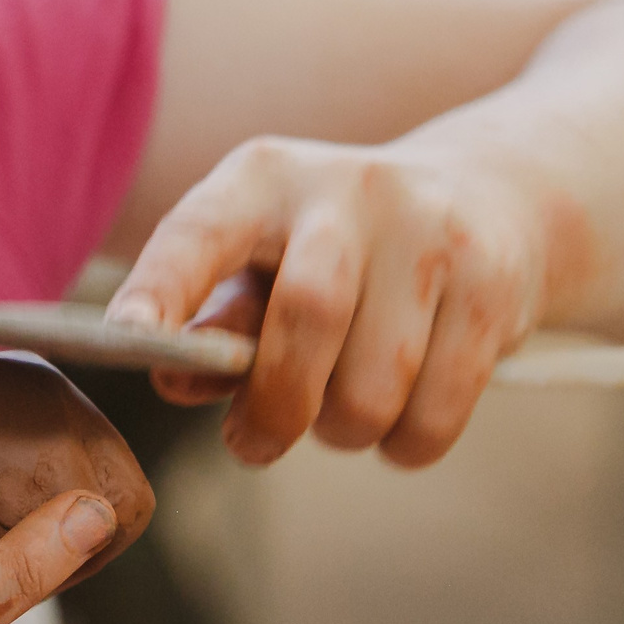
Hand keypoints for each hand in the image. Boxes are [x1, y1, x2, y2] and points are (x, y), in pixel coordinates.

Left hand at [107, 135, 550, 467]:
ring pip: (373, 384)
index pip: (200, 232)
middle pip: (307, 316)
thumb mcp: (264, 264)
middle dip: (276, 406)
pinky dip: (406, 444)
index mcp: (263, 178)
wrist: (495, 198)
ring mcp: (432, 230)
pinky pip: (435, 412)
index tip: (127, 341)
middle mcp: (349, 188)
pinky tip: (398, 425)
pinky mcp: (494, 283)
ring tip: (340, 417)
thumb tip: (174, 376)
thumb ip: (215, 323)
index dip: (161, 287)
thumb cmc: (339, 254)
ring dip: (344, 431)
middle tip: (254, 444)